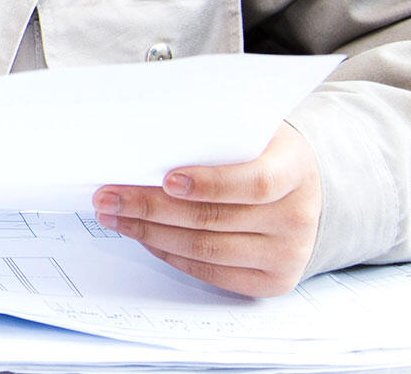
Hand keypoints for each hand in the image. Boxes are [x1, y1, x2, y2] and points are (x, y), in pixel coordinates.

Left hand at [94, 122, 321, 296]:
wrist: (302, 191)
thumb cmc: (262, 153)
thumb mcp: (251, 131)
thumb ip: (212, 132)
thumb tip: (144, 135)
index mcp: (296, 170)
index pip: (257, 182)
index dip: (211, 183)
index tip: (167, 179)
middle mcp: (297, 216)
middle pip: (216, 219)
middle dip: (151, 207)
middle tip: (108, 196)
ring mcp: (288, 253)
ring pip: (206, 250)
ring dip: (150, 233)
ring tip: (114, 216)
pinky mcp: (273, 281)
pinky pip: (212, 273)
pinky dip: (171, 254)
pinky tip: (145, 236)